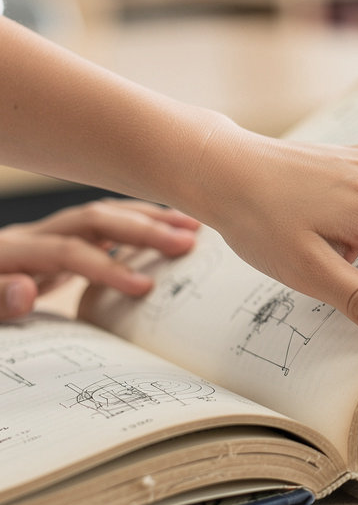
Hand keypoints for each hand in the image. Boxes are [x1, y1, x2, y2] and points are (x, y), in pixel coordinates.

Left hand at [0, 199, 198, 319]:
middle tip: (187, 243)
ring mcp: (44, 238)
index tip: (144, 287)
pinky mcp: (54, 247)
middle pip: (93, 219)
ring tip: (192, 227)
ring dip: (147, 218)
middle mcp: (31, 237)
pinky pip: (101, 229)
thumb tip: (26, 289)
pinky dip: (135, 225)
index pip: (69, 251)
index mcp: (10, 252)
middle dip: (142, 229)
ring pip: (101, 216)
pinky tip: (166, 230)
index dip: (107, 266)